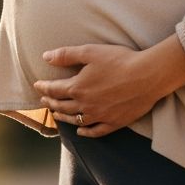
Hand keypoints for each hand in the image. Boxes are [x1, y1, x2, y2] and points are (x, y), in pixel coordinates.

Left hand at [32, 37, 184, 136]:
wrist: (147, 76)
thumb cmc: (119, 60)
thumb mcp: (90, 52)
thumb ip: (66, 55)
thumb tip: (46, 57)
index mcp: (78, 87)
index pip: (55, 89)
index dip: (44, 87)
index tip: (37, 85)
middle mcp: (86, 105)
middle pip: (63, 106)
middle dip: (51, 102)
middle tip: (44, 99)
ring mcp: (100, 116)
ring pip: (76, 120)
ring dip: (63, 117)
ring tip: (56, 114)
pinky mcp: (114, 122)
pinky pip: (96, 131)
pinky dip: (85, 132)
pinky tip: (80, 131)